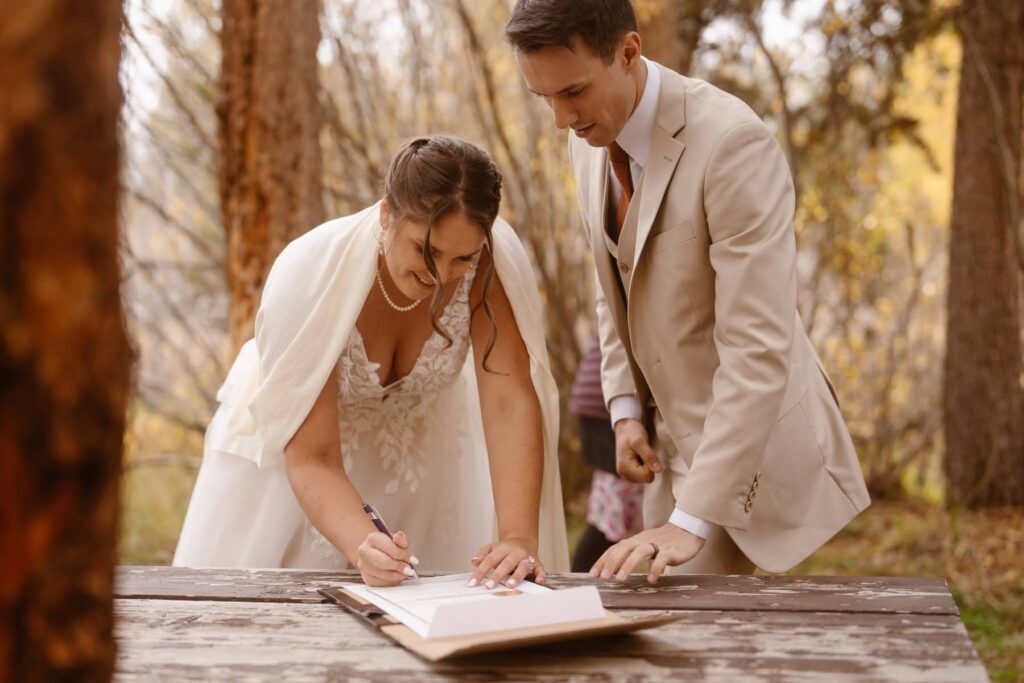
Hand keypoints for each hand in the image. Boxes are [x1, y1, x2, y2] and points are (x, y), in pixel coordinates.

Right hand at [356, 530, 419, 586]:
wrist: (374, 552)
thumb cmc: (386, 546)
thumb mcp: (395, 539)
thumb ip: (401, 539)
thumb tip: (400, 537)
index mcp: (373, 538)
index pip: (391, 548)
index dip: (404, 555)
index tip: (413, 560)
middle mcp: (364, 551)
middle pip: (384, 562)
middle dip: (400, 567)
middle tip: (409, 569)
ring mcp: (363, 566)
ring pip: (383, 574)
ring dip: (397, 575)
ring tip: (404, 572)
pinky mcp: (366, 578)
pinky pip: (381, 583)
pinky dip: (391, 581)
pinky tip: (396, 576)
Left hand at [468, 537, 546, 587]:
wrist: (523, 541)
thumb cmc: (505, 549)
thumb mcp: (492, 548)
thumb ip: (483, 554)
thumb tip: (473, 561)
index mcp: (503, 548)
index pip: (490, 560)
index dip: (481, 571)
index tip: (473, 583)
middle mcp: (516, 553)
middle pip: (506, 564)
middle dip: (497, 575)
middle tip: (489, 586)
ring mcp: (527, 558)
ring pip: (523, 567)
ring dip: (517, 576)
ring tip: (510, 586)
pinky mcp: (538, 564)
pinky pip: (541, 570)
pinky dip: (541, 576)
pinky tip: (539, 582)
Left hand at [589, 524, 703, 582]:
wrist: (688, 530)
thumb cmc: (663, 541)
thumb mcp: (644, 545)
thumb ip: (631, 554)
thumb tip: (614, 570)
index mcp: (635, 540)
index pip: (614, 549)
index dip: (603, 561)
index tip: (593, 574)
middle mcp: (643, 541)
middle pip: (623, 548)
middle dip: (611, 562)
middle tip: (603, 578)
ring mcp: (657, 545)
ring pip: (639, 552)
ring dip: (628, 565)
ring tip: (620, 579)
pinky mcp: (671, 551)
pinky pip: (661, 559)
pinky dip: (655, 569)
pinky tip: (651, 579)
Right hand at [614, 418, 662, 482]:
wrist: (625, 427)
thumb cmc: (631, 432)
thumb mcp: (641, 441)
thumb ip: (649, 456)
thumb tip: (659, 470)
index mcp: (624, 468)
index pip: (647, 476)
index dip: (651, 464)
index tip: (646, 452)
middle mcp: (623, 474)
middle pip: (646, 479)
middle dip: (649, 466)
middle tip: (643, 452)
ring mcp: (626, 474)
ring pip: (645, 478)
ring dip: (647, 466)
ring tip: (640, 454)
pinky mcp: (629, 472)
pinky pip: (643, 475)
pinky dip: (644, 467)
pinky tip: (639, 457)